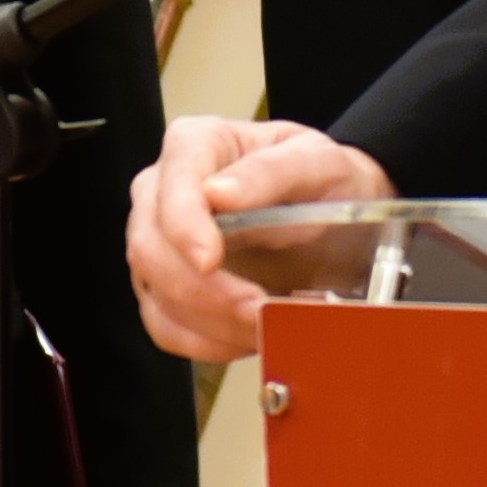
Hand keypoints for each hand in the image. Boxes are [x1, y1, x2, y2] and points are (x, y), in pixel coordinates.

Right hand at [125, 115, 387, 362]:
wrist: (337, 216)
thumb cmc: (323, 180)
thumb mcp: (317, 162)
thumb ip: (271, 171)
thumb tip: (218, 193)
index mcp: (196, 144)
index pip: (172, 183)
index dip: (183, 226)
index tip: (209, 261)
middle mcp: (162, 191)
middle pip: (150, 248)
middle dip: (205, 290)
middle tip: (261, 310)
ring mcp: (159, 244)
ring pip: (157, 294)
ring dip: (213, 323)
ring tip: (269, 327)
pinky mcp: (166, 290)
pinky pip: (166, 328)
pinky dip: (208, 343)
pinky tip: (248, 338)